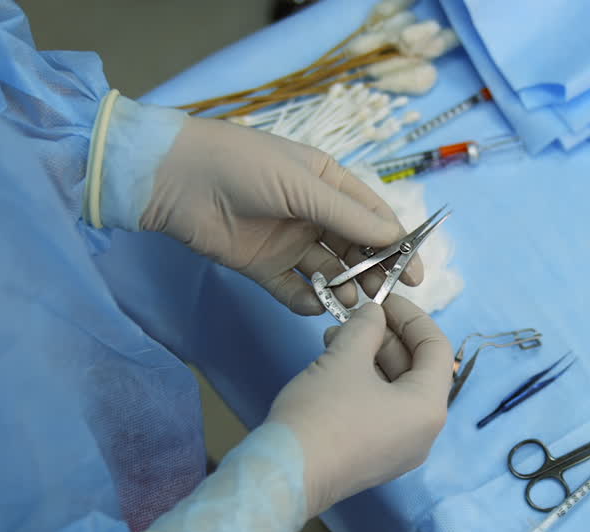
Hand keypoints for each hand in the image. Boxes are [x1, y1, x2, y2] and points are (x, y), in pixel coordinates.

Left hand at [140, 116, 422, 314]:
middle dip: (372, 272)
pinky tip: (316, 306)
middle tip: (383, 296)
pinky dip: (307, 301)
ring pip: (328, 272)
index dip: (396, 244)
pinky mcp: (262, 267)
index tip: (413, 273)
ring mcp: (288, 242)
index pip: (373, 217)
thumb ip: (348, 215)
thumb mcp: (303, 184)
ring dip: (343, 288)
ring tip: (351, 301)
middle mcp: (312, 214)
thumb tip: (395, 238)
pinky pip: (293, 290)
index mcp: (327, 184)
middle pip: (354, 249)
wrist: (176, 179)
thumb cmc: (244, 166)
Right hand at [266, 296, 451, 515]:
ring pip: (397, 391)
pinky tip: (335, 368)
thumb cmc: (322, 414)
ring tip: (335, 339)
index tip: (382, 300)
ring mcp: (401, 450)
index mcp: (429, 408)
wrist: (286, 476)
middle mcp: (424, 433)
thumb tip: (374, 313)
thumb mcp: (345, 358)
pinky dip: (365, 385)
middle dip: (385, 338)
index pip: (436, 347)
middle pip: (417, 370)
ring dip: (370, 359)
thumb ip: (366, 327)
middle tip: (353, 318)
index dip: (411, 316)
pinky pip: (383, 412)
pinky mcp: (377, 459)